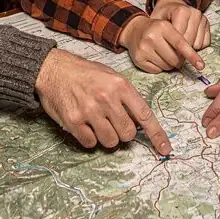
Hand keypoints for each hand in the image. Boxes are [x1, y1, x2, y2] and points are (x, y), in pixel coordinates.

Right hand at [35, 49, 170, 153]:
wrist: (53, 68)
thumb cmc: (84, 73)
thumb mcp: (111, 76)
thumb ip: (127, 97)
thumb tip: (140, 122)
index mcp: (121, 86)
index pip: (145, 115)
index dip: (157, 135)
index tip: (166, 149)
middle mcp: (107, 98)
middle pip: (128, 134)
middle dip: (123, 132)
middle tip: (113, 122)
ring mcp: (90, 110)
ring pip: (111, 141)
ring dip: (107, 137)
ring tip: (98, 122)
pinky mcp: (74, 121)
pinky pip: (90, 143)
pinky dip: (89, 139)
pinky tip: (85, 125)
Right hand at [120, 13, 205, 74]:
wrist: (134, 30)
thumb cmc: (157, 30)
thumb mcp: (169, 28)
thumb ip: (181, 40)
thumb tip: (192, 58)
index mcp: (163, 26)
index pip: (181, 44)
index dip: (192, 55)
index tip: (201, 65)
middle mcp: (152, 36)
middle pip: (175, 58)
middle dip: (179, 60)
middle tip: (176, 55)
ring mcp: (144, 48)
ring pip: (167, 66)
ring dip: (169, 64)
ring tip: (164, 55)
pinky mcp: (138, 58)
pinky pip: (157, 70)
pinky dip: (159, 67)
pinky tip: (155, 58)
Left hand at [150, 0, 210, 50]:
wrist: (171, 6)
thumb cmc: (163, 15)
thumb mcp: (156, 22)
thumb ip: (159, 33)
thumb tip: (163, 50)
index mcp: (181, 11)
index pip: (180, 37)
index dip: (173, 47)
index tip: (167, 52)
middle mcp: (194, 13)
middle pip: (189, 41)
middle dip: (180, 50)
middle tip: (172, 51)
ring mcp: (202, 19)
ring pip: (198, 44)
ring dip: (189, 48)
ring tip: (179, 44)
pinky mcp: (208, 26)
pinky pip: (205, 43)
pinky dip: (197, 46)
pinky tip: (188, 41)